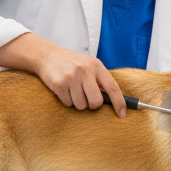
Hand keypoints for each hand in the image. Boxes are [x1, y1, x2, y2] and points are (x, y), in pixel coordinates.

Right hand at [0, 33, 126, 116]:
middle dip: (92, 105)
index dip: (119, 103)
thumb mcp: (89, 66)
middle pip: (96, 102)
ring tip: (73, 90)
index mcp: (96, 65)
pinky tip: (64, 90)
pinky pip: (68, 103)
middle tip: (87, 98)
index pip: (112, 87)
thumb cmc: (72, 63)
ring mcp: (71, 77)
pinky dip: (67, 100)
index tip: (122, 114)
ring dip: (78, 102)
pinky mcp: (58, 84)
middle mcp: (84, 70)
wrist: (48, 55)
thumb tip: (114, 101)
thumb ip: (100, 80)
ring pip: (81, 105)